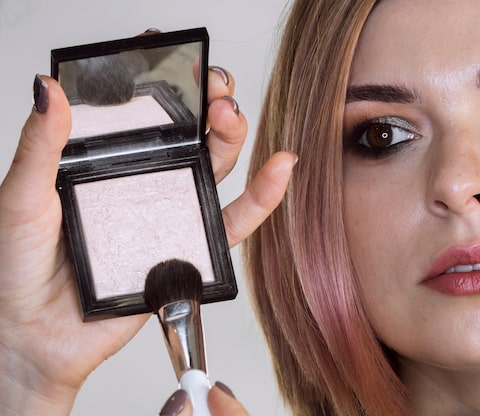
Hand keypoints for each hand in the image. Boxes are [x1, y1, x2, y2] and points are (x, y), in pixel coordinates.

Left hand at [0, 68, 294, 414]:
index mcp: (111, 162)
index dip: (168, 81)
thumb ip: (41, 146)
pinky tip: (279, 167)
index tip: (177, 55)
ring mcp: (172, 213)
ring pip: (217, 166)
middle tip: (212, 85)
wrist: (35, 334)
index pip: (147, 112)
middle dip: (210, 101)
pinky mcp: (191, 247)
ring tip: (230, 114)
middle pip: (193, 132)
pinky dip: (264, 195)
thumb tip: (49, 90)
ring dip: (234, 135)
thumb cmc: (19, 267)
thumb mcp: (23, 197)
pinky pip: (235, 220)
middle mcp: (147, 182)